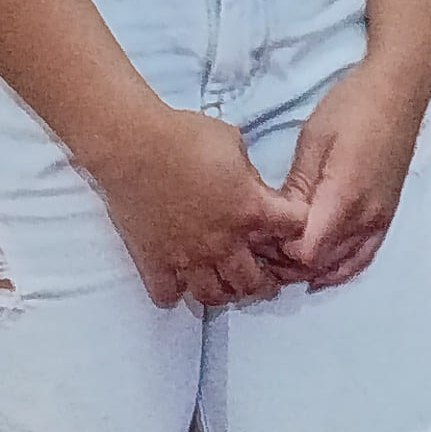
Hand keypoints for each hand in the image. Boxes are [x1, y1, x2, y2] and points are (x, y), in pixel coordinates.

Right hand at [90, 106, 307, 309]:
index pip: (295, 228)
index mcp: (250, 210)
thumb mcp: (234, 143)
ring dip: (225, 292)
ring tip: (226, 283)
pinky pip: (169, 295)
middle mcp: (224, 243)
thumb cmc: (186, 135)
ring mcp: (188, 258)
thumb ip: (250, 174)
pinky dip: (176, 291)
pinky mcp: (155, 263)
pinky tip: (180, 279)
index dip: (296, 224)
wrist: (133, 146)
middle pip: (256, 282)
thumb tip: (252, 188)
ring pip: (215, 296)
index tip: (290, 224)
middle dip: (266, 280)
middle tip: (265, 276)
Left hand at [284, 53, 430, 289]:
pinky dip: (340, 268)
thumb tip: (277, 222)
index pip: (306, 252)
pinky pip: (363, 257)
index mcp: (344, 198)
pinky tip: (320, 270)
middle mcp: (365, 218)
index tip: (260, 233)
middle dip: (289, 261)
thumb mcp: (313, 141)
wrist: (397, 91)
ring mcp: (380, 220)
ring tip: (285, 253)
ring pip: (341, 266)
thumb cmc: (352, 107)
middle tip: (264, 241)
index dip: (279, 250)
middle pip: (321, 264)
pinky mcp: (387, 216)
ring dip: (311, 267)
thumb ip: (297, 188)